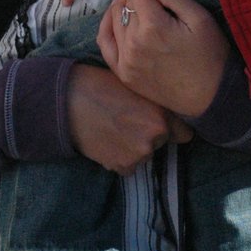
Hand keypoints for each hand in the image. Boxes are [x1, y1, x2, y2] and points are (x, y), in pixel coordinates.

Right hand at [65, 63, 189, 175]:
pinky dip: (120, 157)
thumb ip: (154, 101)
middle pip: (161, 143)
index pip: (184, 133)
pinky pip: (128, 165)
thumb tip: (170, 112)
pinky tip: (106, 140)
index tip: (165, 124)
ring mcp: (139, 154)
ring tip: (113, 128)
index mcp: (161, 114)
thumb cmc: (98, 85)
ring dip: (134, 146)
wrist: (66, 101)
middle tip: (128, 120)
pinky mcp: (122, 166)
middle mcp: (155, 137)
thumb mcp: (133, 85)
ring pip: (144, 154)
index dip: (173, 127)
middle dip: (150, 135)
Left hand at [98, 0, 229, 116]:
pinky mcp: (123, 74)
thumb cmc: (211, 56)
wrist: (211, 98)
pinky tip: (116, 18)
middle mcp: (133, 42)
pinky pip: (105, 43)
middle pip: (126, 1)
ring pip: (114, 18)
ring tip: (139, 1)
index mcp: (153, 26)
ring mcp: (125, 60)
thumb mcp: (200, 19)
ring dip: (124, 5)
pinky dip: (107, 26)